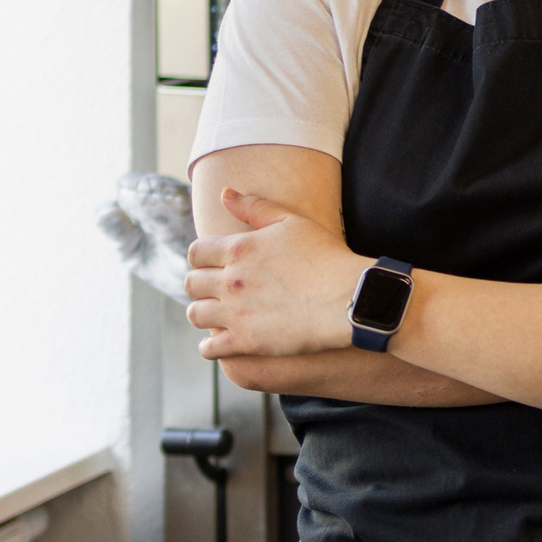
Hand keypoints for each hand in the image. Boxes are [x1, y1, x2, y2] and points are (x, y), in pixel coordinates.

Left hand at [186, 189, 365, 359]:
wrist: (349, 298)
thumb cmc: (326, 256)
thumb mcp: (293, 222)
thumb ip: (255, 207)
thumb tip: (225, 193)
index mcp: (238, 248)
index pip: (196, 252)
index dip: (202, 258)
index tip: (212, 264)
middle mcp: (230, 280)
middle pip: (192, 283)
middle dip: (200, 285)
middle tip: (214, 289)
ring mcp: (235, 312)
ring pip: (196, 315)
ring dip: (202, 313)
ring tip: (216, 314)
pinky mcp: (245, 341)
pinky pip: (209, 348)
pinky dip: (210, 346)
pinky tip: (221, 342)